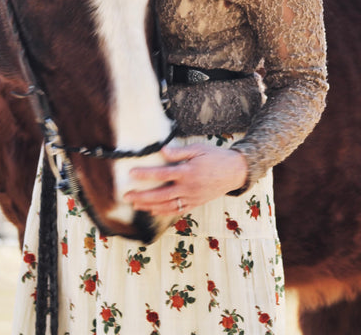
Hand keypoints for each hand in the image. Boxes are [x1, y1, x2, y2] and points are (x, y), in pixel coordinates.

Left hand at [123, 142, 247, 215]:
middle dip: (141, 196)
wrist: (234, 172)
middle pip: (160, 195)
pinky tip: (152, 210)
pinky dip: (163, 211)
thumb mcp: (198, 149)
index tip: (131, 174)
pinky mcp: (195, 204)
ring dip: (148, 206)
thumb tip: (162, 151)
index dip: (145, 175)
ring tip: (135, 204)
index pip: (162, 174)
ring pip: (166, 206)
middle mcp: (188, 188)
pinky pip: (176, 210)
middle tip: (126, 196)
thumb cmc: (215, 157)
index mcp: (188, 172)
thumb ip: (179, 152)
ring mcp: (191, 198)